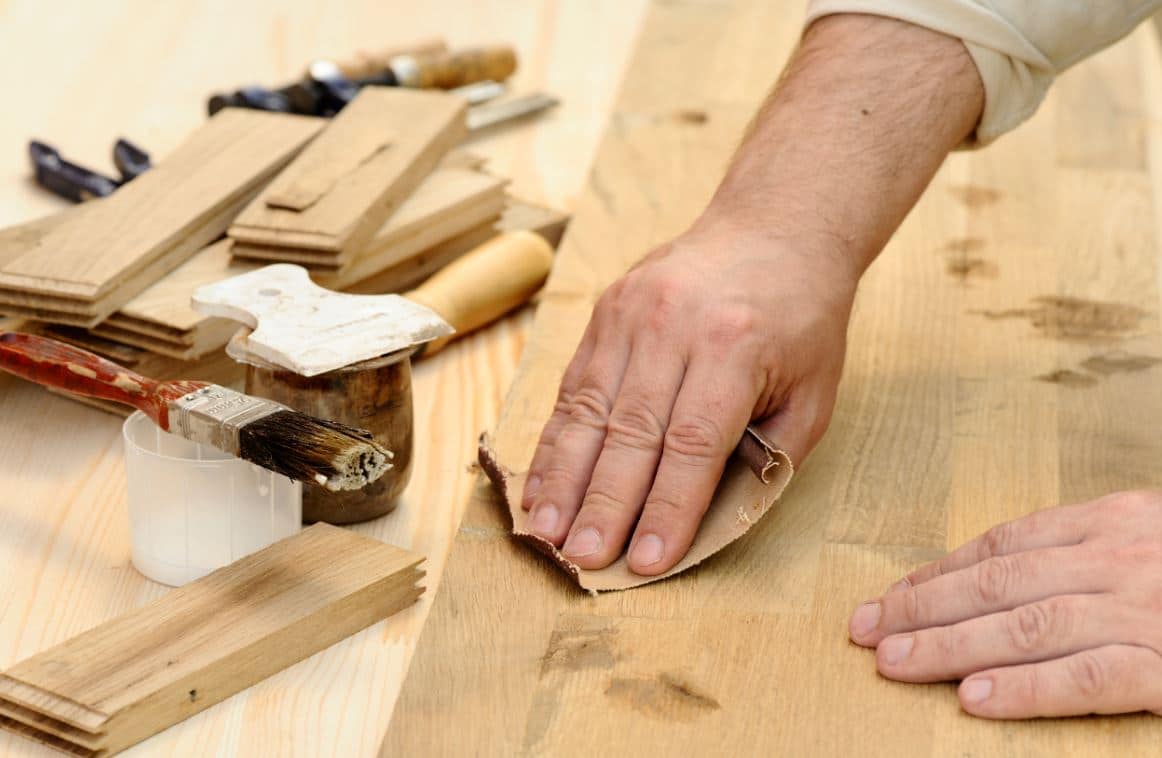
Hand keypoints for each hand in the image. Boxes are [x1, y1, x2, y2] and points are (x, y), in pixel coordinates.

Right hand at [520, 218, 856, 574]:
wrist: (774, 229)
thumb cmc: (801, 321)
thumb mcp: (812, 393)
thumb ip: (767, 457)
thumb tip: (707, 522)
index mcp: (734, 347)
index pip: (692, 445)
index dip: (666, 509)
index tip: (646, 561)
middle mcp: (673, 326)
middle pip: (630, 431)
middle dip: (604, 504)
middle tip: (582, 558)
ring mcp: (630, 313)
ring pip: (589, 410)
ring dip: (564, 478)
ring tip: (546, 532)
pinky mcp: (605, 311)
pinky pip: (574, 385)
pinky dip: (555, 440)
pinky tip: (542, 483)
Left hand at [849, 491, 1161, 717]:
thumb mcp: (1148, 541)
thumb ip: (1085, 553)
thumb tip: (998, 576)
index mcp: (1112, 521)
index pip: (1004, 545)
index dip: (939, 572)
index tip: (891, 595)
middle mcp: (1119, 560)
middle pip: (999, 582)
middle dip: (922, 606)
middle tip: (865, 626)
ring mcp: (1144, 613)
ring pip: (1028, 625)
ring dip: (951, 644)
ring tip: (894, 661)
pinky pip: (1087, 678)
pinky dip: (1025, 688)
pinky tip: (973, 697)